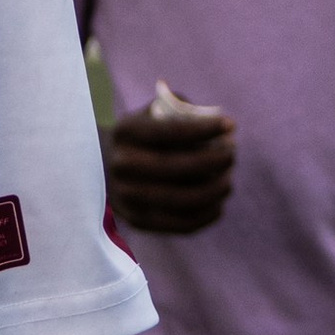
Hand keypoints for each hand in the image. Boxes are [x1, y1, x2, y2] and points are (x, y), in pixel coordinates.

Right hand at [105, 91, 235, 235]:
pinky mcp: (138, 221)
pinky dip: (206, 215)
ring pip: (182, 199)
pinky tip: (219, 203)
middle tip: (232, 155)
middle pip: (178, 166)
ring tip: (228, 180)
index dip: (205, 129)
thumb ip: (180, 110)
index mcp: (126, 131)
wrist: (103, 168)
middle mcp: (122, 164)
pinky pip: (180, 223)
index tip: (231, 124)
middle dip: (213, 161)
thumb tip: (216, 120)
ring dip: (214, 190)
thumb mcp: (151, 114)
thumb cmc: (141, 136)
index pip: (172, 131)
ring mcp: (128, 196)